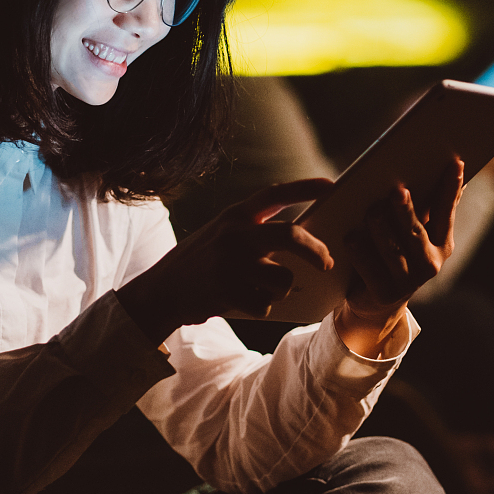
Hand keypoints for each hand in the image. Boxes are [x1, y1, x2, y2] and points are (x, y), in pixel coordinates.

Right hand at [118, 178, 334, 340]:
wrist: (162, 291)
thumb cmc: (203, 262)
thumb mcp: (223, 233)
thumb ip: (255, 229)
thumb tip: (305, 237)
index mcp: (235, 215)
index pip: (275, 194)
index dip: (305, 188)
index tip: (331, 185)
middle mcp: (234, 234)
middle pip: (290, 235)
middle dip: (316, 251)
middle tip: (327, 263)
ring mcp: (229, 262)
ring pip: (283, 279)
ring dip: (280, 289)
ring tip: (259, 288)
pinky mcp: (226, 290)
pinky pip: (265, 304)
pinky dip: (261, 307)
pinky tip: (242, 302)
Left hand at [337, 157, 462, 355]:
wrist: (376, 301)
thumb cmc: (396, 252)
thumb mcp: (414, 229)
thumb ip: (426, 204)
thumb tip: (447, 165)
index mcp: (442, 243)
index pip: (446, 211)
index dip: (450, 188)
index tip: (454, 163)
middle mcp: (430, 264)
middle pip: (415, 232)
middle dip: (406, 211)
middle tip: (398, 190)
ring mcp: (407, 282)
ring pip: (392, 250)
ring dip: (380, 228)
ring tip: (372, 211)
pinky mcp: (384, 294)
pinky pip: (369, 267)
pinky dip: (359, 251)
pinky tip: (351, 237)